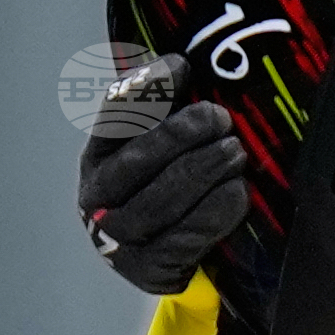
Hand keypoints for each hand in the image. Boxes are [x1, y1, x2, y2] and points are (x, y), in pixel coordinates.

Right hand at [79, 53, 249, 293]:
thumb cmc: (167, 192)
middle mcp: (97, 197)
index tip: (182, 67)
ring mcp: (119, 238)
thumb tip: (190, 63)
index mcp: (96, 158)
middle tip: (221, 118)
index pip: (113, 117)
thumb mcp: (160, 151)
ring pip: (159, 201)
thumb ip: (168, 112)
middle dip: (182, 135)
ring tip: (235, 152)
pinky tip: (238, 192)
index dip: (146, 89)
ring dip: (201, 172)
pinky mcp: (147, 270)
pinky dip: (214, 213)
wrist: (166, 263)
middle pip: (137, 161)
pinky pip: (183, 238)